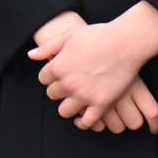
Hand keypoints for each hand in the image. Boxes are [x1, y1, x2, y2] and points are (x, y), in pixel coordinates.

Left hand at [30, 3, 157, 130]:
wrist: (126, 42)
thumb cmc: (99, 35)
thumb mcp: (69, 35)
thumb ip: (48, 47)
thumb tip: (31, 55)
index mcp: (58, 66)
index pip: (43, 79)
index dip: (51, 76)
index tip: (60, 74)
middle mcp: (68, 83)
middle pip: (52, 95)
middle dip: (59, 90)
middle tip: (70, 85)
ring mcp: (84, 95)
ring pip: (64, 111)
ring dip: (68, 106)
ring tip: (75, 101)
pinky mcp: (101, 103)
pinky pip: (86, 122)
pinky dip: (83, 122)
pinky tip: (84, 117)